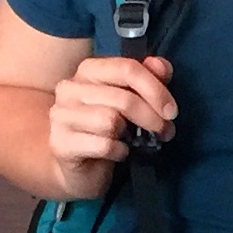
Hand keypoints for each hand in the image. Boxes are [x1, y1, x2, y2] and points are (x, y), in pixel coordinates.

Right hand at [46, 53, 173, 197]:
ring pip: (111, 121)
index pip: (127, 68)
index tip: (171, 111)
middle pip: (123, 98)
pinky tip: (119, 153)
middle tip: (164, 132)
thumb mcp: (129, 101)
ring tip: (137, 142)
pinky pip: (103, 145)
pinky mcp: (61, 143)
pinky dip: (119, 151)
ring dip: (133, 136)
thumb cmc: (106, 129)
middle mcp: (70, 88)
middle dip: (151, 118)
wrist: (78, 166)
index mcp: (89, 70)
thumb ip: (147, 79)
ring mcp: (61, 115)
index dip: (156, 90)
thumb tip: (162, 66)